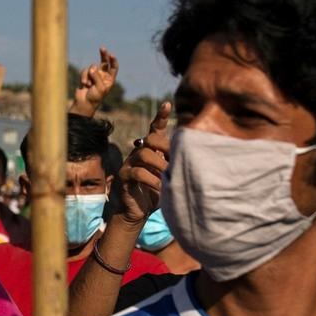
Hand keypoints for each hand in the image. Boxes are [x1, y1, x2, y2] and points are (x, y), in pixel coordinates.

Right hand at [71, 47, 118, 116]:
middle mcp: (102, 75)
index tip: (111, 55)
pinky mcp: (86, 75)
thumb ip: (97, 77)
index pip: (113, 67)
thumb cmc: (95, 97)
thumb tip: (92, 67)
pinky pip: (84, 71)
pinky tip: (84, 84)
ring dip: (89, 75)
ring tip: (88, 85)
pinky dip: (83, 77)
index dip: (113, 61)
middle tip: (102, 48)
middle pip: (104, 62)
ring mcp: (94, 75)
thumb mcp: (100, 88)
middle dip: (103, 55)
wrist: (84, 102)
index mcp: (109, 79)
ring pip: (91, 67)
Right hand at [105, 101, 170, 225]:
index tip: (167, 103)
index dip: (160, 116)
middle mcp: (138, 152)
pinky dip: (152, 181)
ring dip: (160, 166)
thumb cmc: (156, 193)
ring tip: (169, 177)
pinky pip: (138, 172)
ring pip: (144, 154)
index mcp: (151, 150)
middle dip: (165, 147)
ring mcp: (129, 163)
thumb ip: (175, 166)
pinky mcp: (124, 176)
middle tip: (177, 160)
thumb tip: (191, 157)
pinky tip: (160, 189)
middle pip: (150, 139)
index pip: (155, 129)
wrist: (137, 211)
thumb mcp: (168, 177)